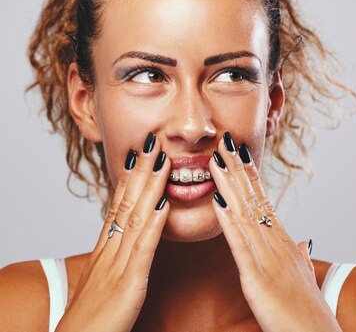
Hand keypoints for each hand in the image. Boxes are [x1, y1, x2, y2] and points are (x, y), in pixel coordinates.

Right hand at [56, 133, 170, 331]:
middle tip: (152, 141)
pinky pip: (142, 250)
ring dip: (149, 186)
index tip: (140, 153)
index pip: (118, 207)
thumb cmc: (93, 323)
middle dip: (139, 171)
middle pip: (125, 204)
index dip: (129, 179)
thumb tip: (129, 242)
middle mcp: (109, 252)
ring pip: (134, 218)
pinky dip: (153, 225)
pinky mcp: (128, 285)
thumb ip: (119, 261)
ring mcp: (117, 266)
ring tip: (161, 158)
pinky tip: (163, 204)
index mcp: (105, 252)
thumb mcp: (106, 284)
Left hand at [210, 132, 341, 331]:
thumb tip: (305, 241)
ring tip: (217, 160)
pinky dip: (229, 223)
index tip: (240, 154)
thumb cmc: (309, 314)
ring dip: (230, 186)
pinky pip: (241, 247)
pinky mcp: (259, 279)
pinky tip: (218, 203)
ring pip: (246, 216)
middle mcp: (278, 245)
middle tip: (226, 141)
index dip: (251, 177)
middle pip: (255, 200)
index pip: (265, 203)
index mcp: (284, 245)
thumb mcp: (305, 280)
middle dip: (239, 170)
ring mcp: (270, 260)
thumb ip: (302, 258)